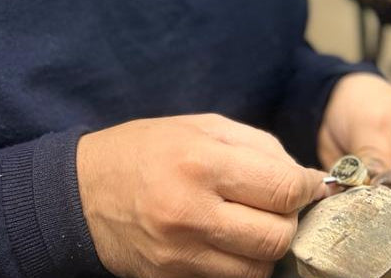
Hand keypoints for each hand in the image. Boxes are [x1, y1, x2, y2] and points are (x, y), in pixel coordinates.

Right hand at [77, 114, 327, 277]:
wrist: (83, 193)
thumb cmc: (148, 150)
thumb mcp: (203, 127)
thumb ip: (260, 148)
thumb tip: (305, 178)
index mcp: (200, 163)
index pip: (282, 189)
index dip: (307, 187)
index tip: (307, 183)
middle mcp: (191, 213)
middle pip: (277, 236)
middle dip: (290, 219)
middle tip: (278, 204)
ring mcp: (180, 255)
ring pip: (259, 268)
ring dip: (268, 246)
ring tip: (252, 222)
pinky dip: (242, 263)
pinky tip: (231, 240)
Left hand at [318, 73, 390, 208]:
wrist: (336, 102)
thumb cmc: (366, 100)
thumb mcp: (372, 122)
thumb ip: (375, 157)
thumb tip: (374, 189)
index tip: (384, 183)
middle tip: (363, 193)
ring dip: (372, 206)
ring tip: (349, 189)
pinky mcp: (381, 198)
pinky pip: (372, 213)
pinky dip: (355, 206)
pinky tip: (339, 191)